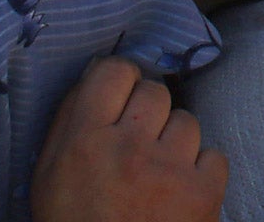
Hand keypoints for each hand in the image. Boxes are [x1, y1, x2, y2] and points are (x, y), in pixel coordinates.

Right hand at [31, 57, 226, 221]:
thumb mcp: (49, 177)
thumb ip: (68, 122)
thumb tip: (98, 71)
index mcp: (83, 142)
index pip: (113, 71)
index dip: (119, 81)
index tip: (119, 97)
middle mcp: (129, 147)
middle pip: (155, 92)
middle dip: (148, 113)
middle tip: (136, 143)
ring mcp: (171, 167)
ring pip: (187, 121)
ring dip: (174, 143)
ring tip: (155, 175)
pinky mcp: (205, 190)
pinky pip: (214, 155)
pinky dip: (200, 172)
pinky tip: (179, 192)